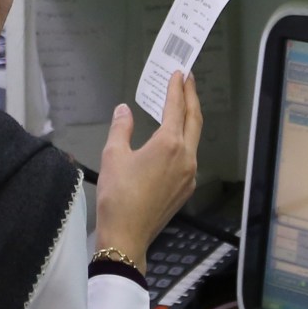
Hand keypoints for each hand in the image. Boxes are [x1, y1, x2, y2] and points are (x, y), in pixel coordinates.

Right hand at [95, 72, 202, 271]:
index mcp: (169, 144)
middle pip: (194, 119)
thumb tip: (123, 110)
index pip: (176, 108)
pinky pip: (189, 157)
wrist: (127, 235)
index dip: (177, 88)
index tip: (179, 73)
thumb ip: (121, 128)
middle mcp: (186, 157)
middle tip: (188, 79)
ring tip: (181, 105)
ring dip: (189, 119)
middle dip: (191, 97)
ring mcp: (189, 174)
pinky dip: (184, 140)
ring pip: (194, 139)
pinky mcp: (186, 188)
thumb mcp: (113, 155)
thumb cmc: (118, 195)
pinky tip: (174, 139)